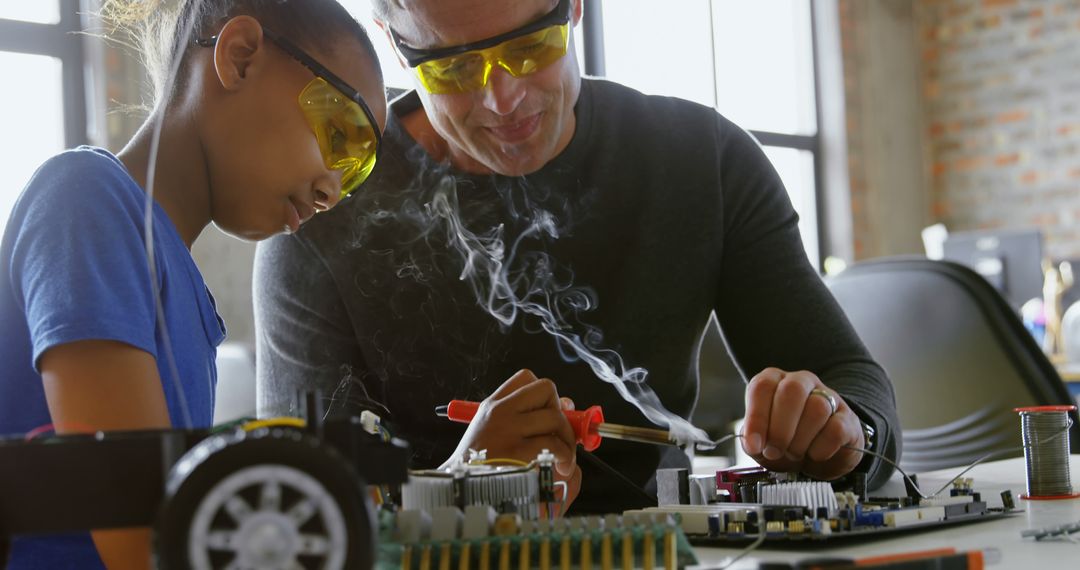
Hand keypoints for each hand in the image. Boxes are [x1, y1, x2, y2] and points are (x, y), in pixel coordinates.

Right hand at [444, 369, 578, 477]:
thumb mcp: (492, 432)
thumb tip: (567, 404)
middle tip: (558, 435)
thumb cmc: (480, 466)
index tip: (549, 411)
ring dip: (567, 439)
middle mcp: (499, 412)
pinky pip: (555, 444)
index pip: (526, 377)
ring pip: (556, 417)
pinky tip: (561, 468)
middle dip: (560, 411)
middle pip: (547, 389)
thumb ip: (525, 416)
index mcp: (492, 406)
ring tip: (562, 458)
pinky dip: (565, 457)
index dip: (545, 394)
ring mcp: (508, 430)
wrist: (459, 491)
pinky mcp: (517, 452)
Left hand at [741, 368, 864, 479]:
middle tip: (774, 451)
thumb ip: (752, 441)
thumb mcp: (762, 443)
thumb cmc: (785, 444)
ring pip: (817, 408)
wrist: (819, 458)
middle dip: (780, 428)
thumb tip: (753, 443)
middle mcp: (801, 382)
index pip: (762, 386)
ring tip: (794, 453)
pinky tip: (815, 454)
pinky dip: (821, 448)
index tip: (754, 445)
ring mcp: (828, 397)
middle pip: (791, 391)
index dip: (756, 417)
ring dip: (800, 440)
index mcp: (775, 382)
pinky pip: (836, 429)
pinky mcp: (847, 418)